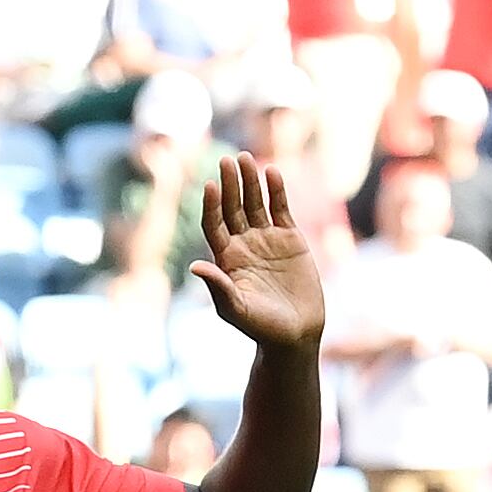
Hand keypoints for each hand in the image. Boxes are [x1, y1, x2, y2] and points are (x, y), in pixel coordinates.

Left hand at [188, 155, 325, 351]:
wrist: (295, 334)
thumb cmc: (261, 327)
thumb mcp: (236, 309)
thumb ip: (218, 287)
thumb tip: (195, 266)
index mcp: (226, 259)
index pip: (214, 225)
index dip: (212, 205)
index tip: (210, 185)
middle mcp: (243, 245)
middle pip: (233, 208)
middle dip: (230, 184)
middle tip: (226, 160)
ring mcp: (266, 239)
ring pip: (255, 203)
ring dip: (251, 181)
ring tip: (246, 158)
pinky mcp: (290, 238)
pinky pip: (280, 209)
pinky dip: (277, 191)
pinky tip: (272, 172)